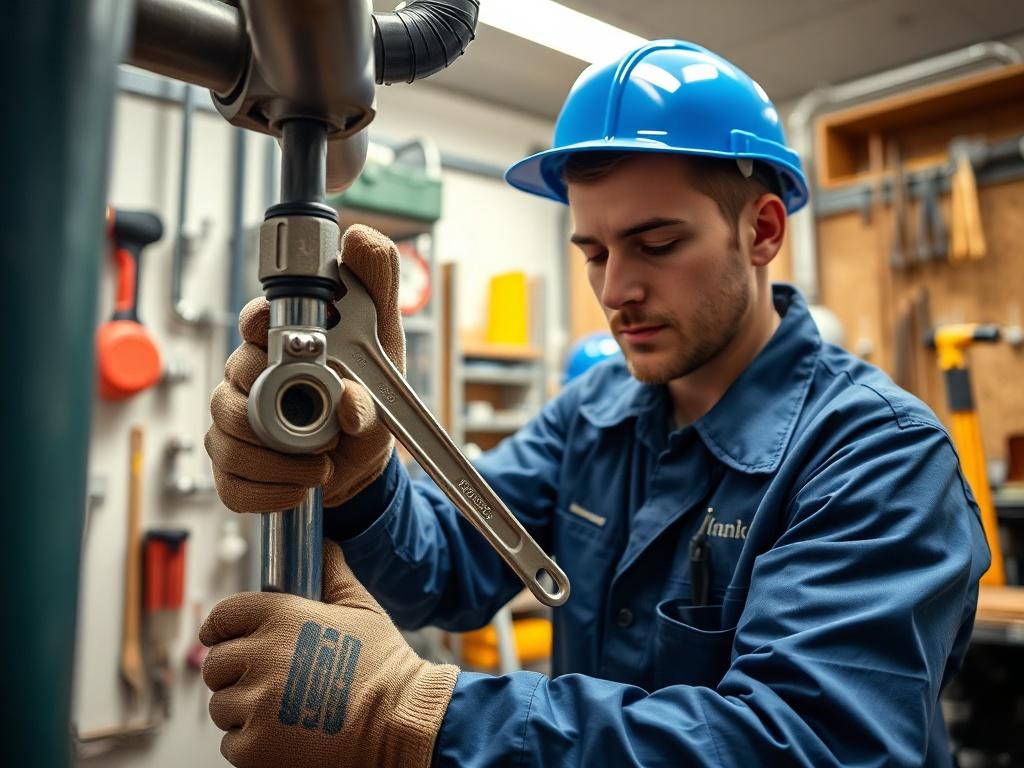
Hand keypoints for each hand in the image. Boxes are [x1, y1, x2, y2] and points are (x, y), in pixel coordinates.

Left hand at [201, 541, 458, 767]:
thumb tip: (324, 548)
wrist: (401, 720)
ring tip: (281, 710)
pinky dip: (251, 742)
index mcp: (282, 617)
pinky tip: (283, 735)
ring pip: (222, 705)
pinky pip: (232, 742)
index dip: (221, 629)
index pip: (223, 616)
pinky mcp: (256, 746)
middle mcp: (263, 656)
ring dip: (243, 709)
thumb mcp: (362, 609)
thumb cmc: (385, 665)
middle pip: (217, 664)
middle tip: (266, 681)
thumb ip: (334, 575)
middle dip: (235, 672)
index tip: (222, 638)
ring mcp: (257, 703)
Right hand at [205, 224, 404, 511]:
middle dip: (278, 412)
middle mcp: (247, 376)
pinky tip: (301, 485)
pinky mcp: (232, 467)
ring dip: (279, 459)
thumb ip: (378, 289)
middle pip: (233, 385)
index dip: (260, 327)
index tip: (275, 336)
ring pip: (227, 437)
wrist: (363, 460)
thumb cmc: (368, 395)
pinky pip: (231, 481)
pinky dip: (270, 490)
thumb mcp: (386, 343)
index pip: (253, 321)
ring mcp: (232, 423)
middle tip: (323, 429)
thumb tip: (359, 244)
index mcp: (279, 341)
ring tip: (320, 461)